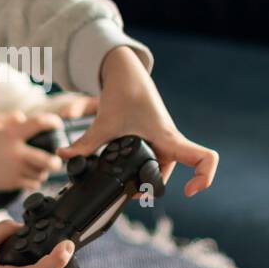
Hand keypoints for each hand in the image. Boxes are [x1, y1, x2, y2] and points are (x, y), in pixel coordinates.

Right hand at [0, 110, 63, 196]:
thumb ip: (11, 117)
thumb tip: (25, 118)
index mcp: (11, 135)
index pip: (39, 124)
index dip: (53, 122)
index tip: (57, 124)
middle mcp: (15, 153)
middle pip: (46, 160)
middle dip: (56, 161)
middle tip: (57, 159)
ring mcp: (14, 170)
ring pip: (41, 174)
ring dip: (44, 171)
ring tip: (42, 167)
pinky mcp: (12, 183)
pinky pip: (32, 184)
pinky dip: (35, 181)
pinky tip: (32, 175)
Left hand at [55, 46, 218, 197]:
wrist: (125, 75)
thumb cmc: (125, 92)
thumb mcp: (105, 123)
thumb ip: (85, 144)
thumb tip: (64, 157)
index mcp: (169, 138)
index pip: (204, 159)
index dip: (204, 178)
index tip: (189, 191)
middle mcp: (170, 142)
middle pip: (170, 174)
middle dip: (151, 187)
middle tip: (128, 192)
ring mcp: (162, 142)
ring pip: (159, 169)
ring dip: (143, 178)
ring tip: (121, 182)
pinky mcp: (153, 141)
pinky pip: (153, 161)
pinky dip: (139, 169)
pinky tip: (122, 172)